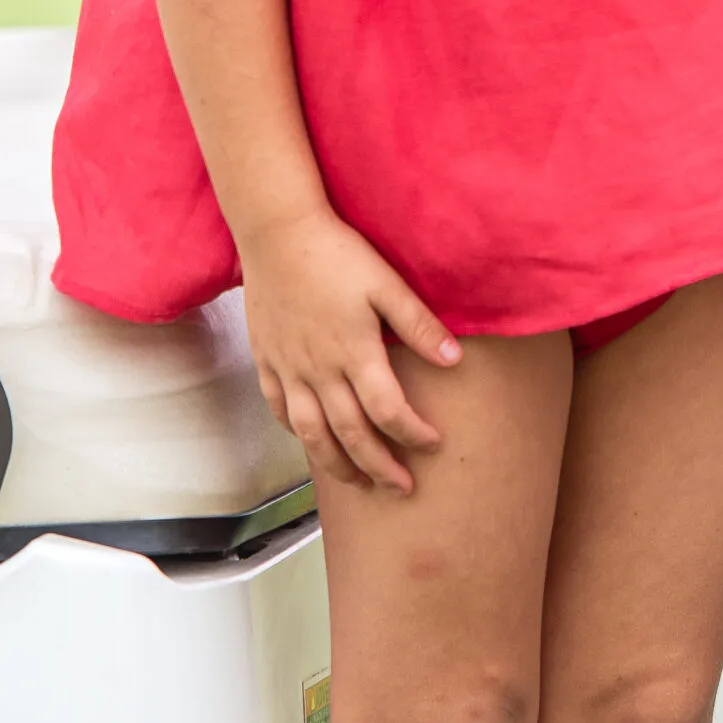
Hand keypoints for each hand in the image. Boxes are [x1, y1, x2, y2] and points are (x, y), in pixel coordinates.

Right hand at [239, 208, 459, 492]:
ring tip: (357, 482)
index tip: (434, 444)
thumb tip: (455, 359)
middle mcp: (320, 371)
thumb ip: (419, 324)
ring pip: (312, 435)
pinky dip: (297, 433)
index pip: (388, 411)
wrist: (278, 233)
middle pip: (351, 435)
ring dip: (336, 464)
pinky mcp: (267, 360)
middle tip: (401, 489)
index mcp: (355, 353)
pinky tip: (311, 440)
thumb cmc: (337, 253)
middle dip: (379, 467)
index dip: (413, 433)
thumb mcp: (387, 283)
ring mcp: (289, 369)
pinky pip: (280, 410)